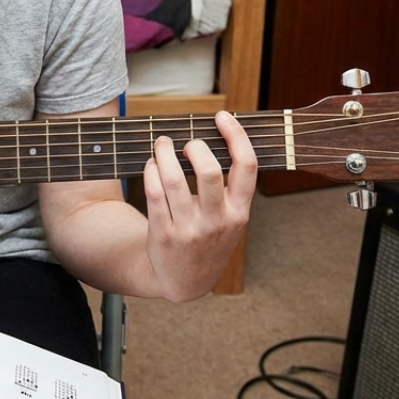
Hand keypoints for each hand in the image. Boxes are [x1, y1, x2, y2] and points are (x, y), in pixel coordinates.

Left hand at [142, 110, 256, 300]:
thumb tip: (217, 138)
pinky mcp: (164, 234)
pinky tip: (151, 164)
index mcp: (240, 212)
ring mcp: (189, 229)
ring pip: (174, 180)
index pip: (247, 167)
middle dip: (195, 147)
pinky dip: (151, 172)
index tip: (223, 117)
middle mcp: (217, 221)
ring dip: (165, 153)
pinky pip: (154, 194)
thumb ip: (230, 188)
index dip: (236, 136)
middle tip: (188, 143)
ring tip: (162, 144)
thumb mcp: (231, 220)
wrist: (185, 281)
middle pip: (209, 171)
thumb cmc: (209, 240)